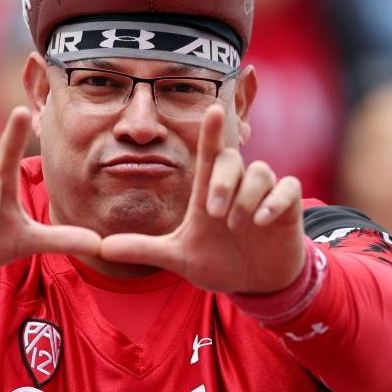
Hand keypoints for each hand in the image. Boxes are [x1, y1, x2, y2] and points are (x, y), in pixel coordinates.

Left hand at [100, 105, 304, 293]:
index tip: (212, 108)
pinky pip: (286, 188)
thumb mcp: (178, 258)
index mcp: (210, 191)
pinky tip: (263, 221)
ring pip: (260, 172)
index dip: (211, 131)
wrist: (256, 283)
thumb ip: (143, 250)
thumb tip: (102, 248)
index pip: (209, 153)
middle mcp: (237, 186)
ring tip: (239, 226)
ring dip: (246, 199)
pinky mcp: (288, 206)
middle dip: (223, 183)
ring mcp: (264, 194)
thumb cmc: (219, 262)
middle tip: (216, 214)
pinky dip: (274, 203)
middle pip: (231, 159)